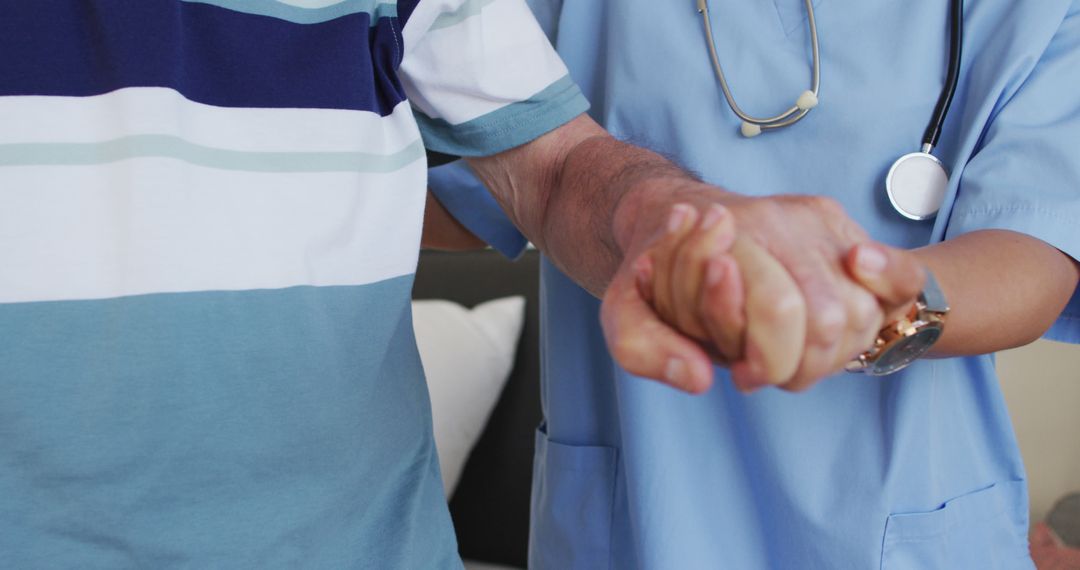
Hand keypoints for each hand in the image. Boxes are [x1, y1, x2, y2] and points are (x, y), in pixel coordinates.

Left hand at [624, 191, 923, 391]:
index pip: (780, 311)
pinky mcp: (842, 227)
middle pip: (826, 319)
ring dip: (830, 353)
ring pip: (861, 312)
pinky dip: (873, 314)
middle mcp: (782, 217)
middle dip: (798, 363)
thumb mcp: (623, 314)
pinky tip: (841, 324)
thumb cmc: (654, 273)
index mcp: (730, 233)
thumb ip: (644, 349)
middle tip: (765, 368)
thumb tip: (700, 379)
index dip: (764, 362)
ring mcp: (819, 220)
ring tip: (789, 351)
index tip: (740, 373)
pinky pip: (896, 284)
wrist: (676, 214)